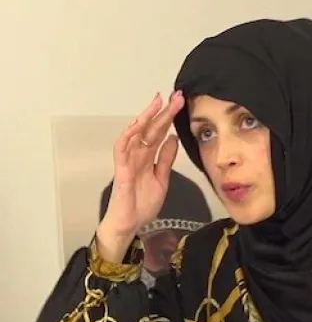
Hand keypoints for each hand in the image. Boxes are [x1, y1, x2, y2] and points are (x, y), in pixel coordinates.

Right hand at [96, 91, 184, 261]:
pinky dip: (128, 135)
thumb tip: (173, 139)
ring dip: (146, 117)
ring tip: (158, 103)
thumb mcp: (162, 179)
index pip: (159, 133)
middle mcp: (137, 155)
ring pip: (135, 133)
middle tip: (176, 96)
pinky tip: (138, 124)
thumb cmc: (141, 204)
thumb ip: (166, 159)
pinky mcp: (121, 170)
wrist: (130, 224)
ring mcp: (128, 161)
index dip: (168, 118)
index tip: (180, 104)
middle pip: (150, 129)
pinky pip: (122, 149)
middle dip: (163, 112)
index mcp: (147, 158)